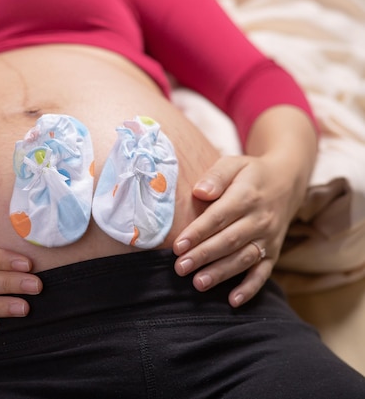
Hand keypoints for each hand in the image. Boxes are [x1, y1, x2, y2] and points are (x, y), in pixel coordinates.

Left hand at [172, 154, 302, 306]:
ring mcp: (269, 238)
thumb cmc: (249, 174)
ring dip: (221, 273)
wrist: (287, 181)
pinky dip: (250, 288)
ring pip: (244, 259)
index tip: (178, 245)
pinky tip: (233, 301)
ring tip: (198, 283)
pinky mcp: (274, 252)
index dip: (198, 232)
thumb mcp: (233, 163)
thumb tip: (200, 191)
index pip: (219, 216)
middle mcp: (260, 219)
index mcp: (247, 196)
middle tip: (180, 268)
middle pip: (229, 241)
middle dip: (204, 256)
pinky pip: (264, 272)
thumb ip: (216, 176)